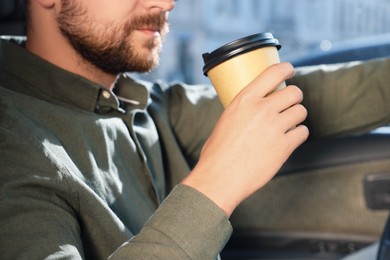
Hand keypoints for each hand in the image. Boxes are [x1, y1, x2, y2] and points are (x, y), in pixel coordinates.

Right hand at [182, 62, 308, 215]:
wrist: (220, 178)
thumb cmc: (217, 152)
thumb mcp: (226, 121)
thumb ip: (244, 110)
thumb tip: (254, 108)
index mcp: (244, 100)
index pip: (273, 72)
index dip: (286, 68)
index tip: (289, 70)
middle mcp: (262, 109)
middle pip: (294, 92)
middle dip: (295, 98)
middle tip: (289, 105)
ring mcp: (275, 127)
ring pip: (301, 112)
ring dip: (296, 117)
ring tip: (287, 125)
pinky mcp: (284, 146)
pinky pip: (302, 132)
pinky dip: (298, 135)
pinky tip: (288, 139)